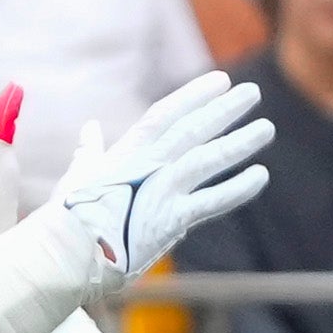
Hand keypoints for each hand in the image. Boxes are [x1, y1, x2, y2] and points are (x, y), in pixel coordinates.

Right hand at [38, 72, 276, 289]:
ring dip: (240, 142)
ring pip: (208, 159)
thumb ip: (90, 151)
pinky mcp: (171, 220)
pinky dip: (238, 188)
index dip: (195, 94)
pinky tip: (260, 175)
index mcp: (127, 151)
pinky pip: (212, 201)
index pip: (167, 112)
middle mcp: (148, 164)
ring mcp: (161, 190)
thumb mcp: (77, 175)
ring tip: (266, 128)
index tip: (221, 80)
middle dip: (224, 109)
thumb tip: (89, 130)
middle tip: (252, 93)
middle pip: (194, 128)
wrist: (66, 252)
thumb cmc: (68, 217)